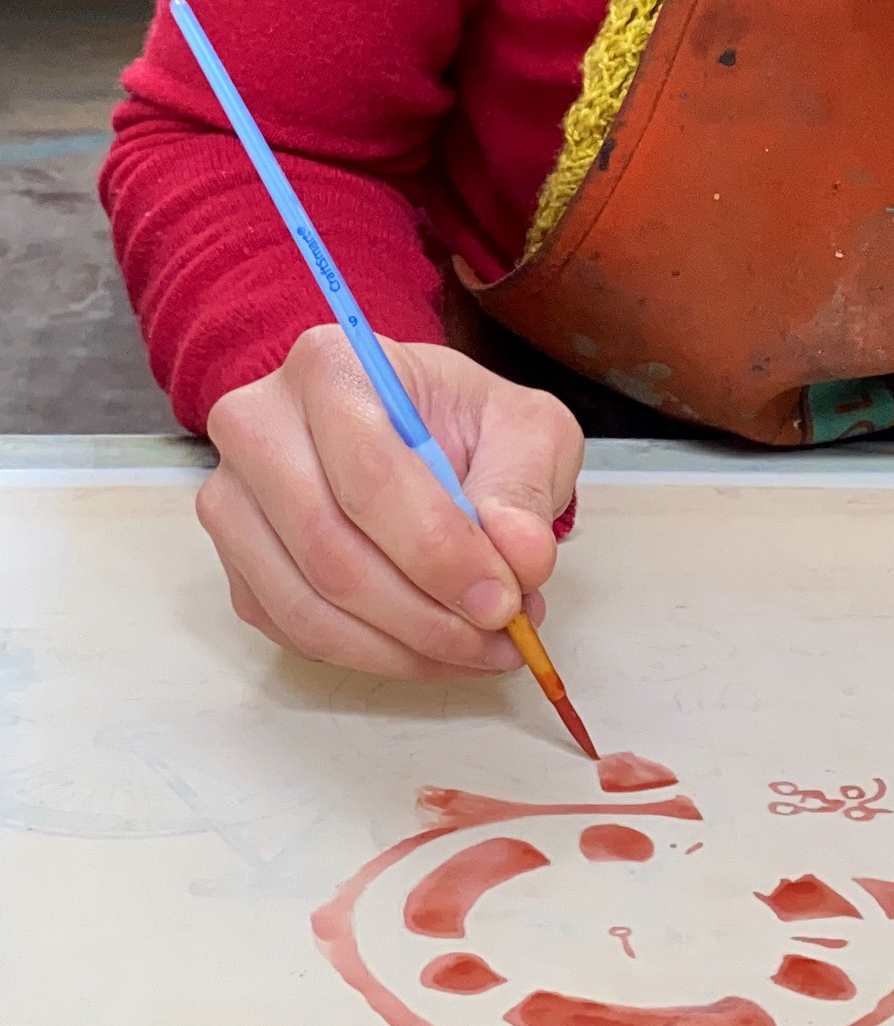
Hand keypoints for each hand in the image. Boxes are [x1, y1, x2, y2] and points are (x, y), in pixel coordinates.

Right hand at [200, 328, 585, 680]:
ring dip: (402, 648)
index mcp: (331, 369)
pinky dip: (371, 655)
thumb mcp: (527, 429)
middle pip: (331, 550)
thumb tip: (520, 558)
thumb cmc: (465, 421)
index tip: (503, 600)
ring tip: (481, 650)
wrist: (411, 424)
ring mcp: (233, 499)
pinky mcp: (235, 561)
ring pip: (307, 604)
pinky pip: (293, 630)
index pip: (371, 479)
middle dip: (426, 614)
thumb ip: (525, 489)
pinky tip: (434, 651)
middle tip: (501, 637)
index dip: (439, 553)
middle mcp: (259, 427)